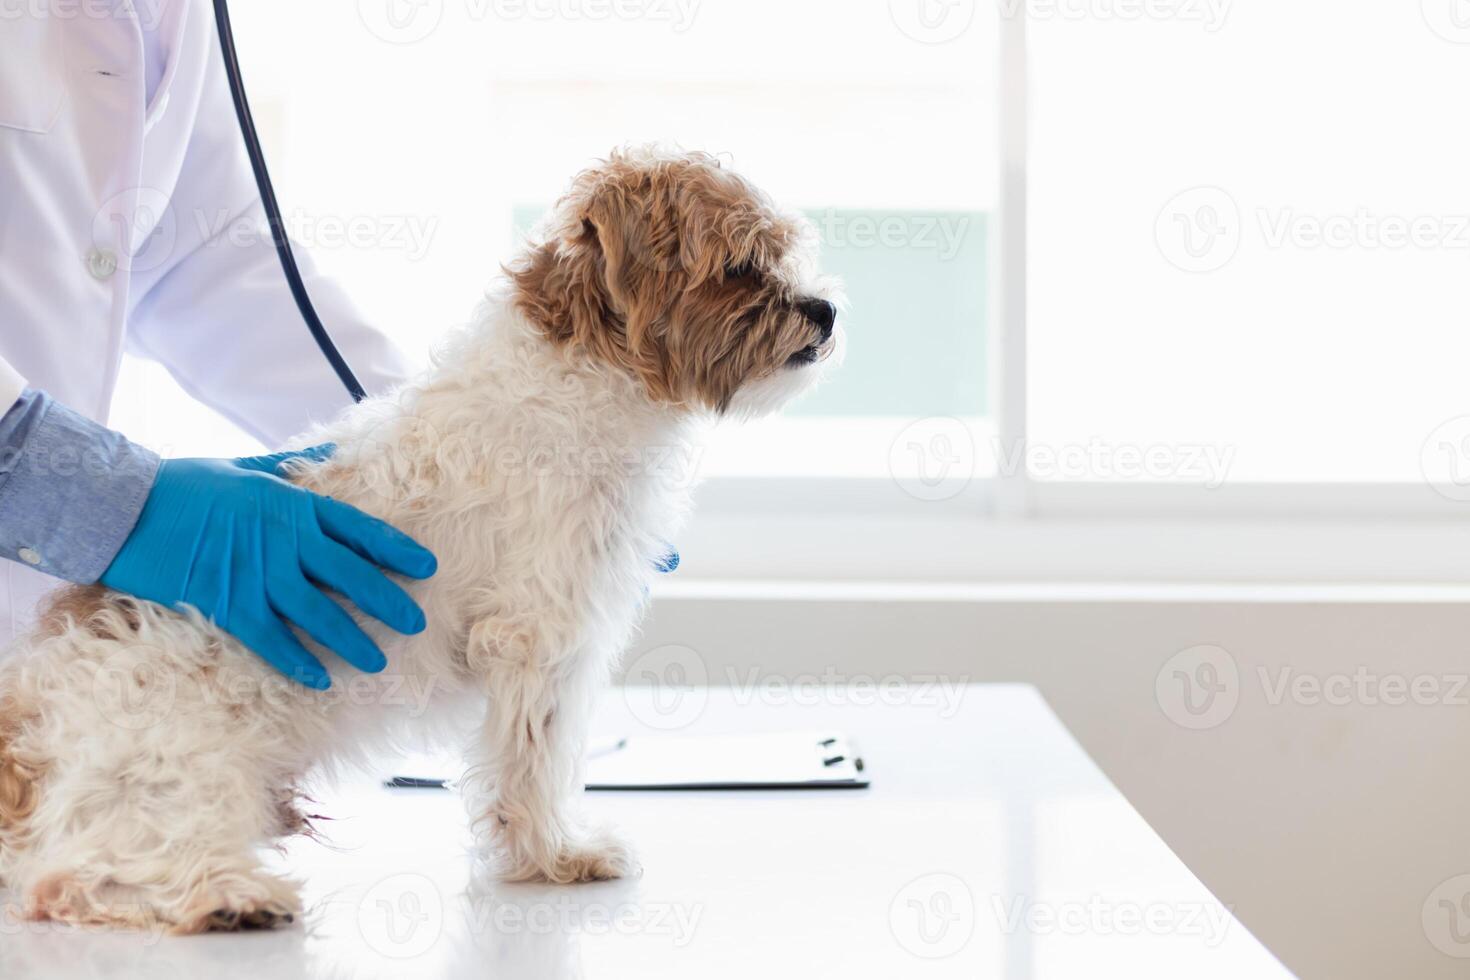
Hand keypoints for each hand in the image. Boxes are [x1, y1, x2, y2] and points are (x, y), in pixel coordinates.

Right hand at [100, 447, 436, 688]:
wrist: (126, 509)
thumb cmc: (186, 484)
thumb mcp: (244, 465)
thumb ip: (292, 465)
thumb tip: (333, 451)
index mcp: (291, 505)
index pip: (358, 529)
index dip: (395, 550)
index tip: (426, 567)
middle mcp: (283, 541)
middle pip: (349, 575)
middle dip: (387, 600)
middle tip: (416, 622)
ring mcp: (256, 574)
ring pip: (318, 613)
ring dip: (351, 639)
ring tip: (378, 660)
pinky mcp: (227, 603)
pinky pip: (270, 639)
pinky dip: (297, 660)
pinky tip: (321, 679)